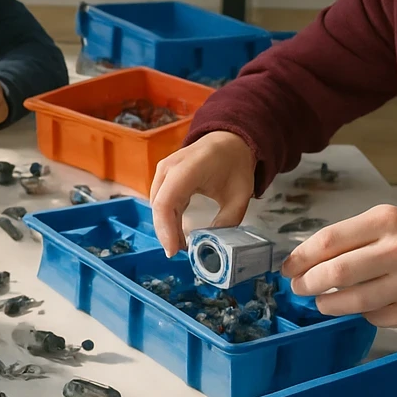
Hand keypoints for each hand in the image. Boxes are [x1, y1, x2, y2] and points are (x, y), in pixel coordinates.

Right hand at [150, 131, 256, 255]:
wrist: (228, 141)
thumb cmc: (235, 166)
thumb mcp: (239, 196)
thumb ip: (227, 222)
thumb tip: (211, 246)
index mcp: (189, 169)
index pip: (166, 202)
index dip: (166, 229)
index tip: (174, 251)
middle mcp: (169, 168)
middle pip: (158, 206)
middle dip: (166, 233)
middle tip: (180, 254)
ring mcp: (163, 170)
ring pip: (157, 206)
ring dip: (166, 227)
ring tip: (182, 246)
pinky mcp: (163, 176)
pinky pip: (160, 201)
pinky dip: (167, 219)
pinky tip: (178, 234)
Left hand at [281, 205, 396, 326]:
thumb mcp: (390, 225)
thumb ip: (351, 238)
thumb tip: (305, 261)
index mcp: (387, 221)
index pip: (329, 240)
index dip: (301, 257)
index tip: (287, 268)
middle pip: (336, 273)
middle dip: (308, 284)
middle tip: (299, 288)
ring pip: (352, 301)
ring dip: (328, 304)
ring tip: (322, 302)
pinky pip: (374, 317)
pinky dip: (362, 314)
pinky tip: (364, 306)